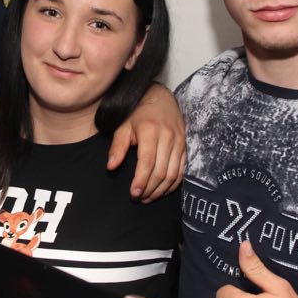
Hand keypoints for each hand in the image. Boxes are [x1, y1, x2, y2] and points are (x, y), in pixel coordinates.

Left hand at [108, 83, 185, 201]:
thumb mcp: (124, 126)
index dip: (141, 181)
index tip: (134, 194)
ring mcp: (180, 142)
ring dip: (161, 190)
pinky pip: (182, 171)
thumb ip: (117, 147)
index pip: (147, 162)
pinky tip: (162, 190)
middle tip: (139, 198)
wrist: (160, 98)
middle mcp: (168, 137)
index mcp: (151, 131)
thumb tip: (111, 167)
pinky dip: (173, 184)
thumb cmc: (138, 114)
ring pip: (173, 174)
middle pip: (161, 171)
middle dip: (150, 189)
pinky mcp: (186, 146)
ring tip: (149, 198)